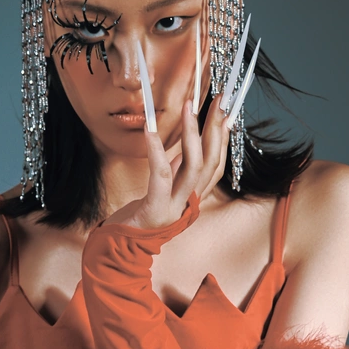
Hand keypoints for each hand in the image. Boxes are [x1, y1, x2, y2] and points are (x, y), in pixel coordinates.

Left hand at [102, 94, 229, 228]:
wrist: (121, 248)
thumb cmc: (142, 216)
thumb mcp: (166, 188)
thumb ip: (179, 167)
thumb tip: (192, 137)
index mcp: (195, 196)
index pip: (218, 163)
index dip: (224, 137)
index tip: (226, 110)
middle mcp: (191, 202)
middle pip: (212, 162)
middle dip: (216, 129)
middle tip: (218, 100)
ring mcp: (176, 207)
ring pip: (194, 166)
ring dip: (193, 134)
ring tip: (190, 107)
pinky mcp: (156, 209)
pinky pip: (161, 175)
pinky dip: (157, 150)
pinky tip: (151, 129)